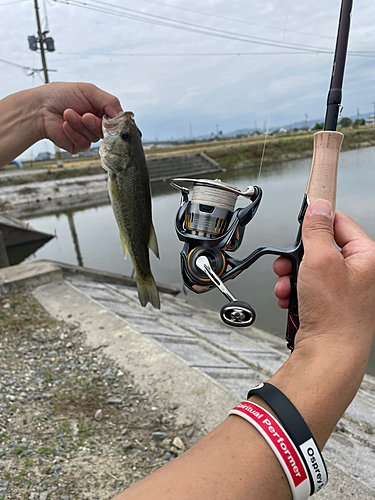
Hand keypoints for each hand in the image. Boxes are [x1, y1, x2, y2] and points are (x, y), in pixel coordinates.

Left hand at [39, 82, 122, 153]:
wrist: (40, 107)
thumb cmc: (61, 95)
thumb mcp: (90, 91)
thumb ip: (110, 102)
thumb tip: (123, 116)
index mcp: (101, 110)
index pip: (117, 120)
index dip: (115, 121)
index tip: (110, 118)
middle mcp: (96, 124)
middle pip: (109, 132)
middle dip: (95, 123)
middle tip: (84, 115)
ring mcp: (87, 135)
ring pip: (95, 138)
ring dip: (80, 125)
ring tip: (68, 114)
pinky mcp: (78, 145)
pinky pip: (84, 144)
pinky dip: (74, 133)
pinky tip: (65, 125)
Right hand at [274, 200, 374, 354]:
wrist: (328, 355)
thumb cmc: (334, 315)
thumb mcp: (320, 261)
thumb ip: (317, 230)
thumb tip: (319, 206)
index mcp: (365, 256)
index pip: (339, 222)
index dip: (315, 223)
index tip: (300, 224)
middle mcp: (358, 272)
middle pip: (320, 247)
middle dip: (296, 256)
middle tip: (287, 264)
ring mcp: (343, 289)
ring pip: (309, 268)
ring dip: (291, 276)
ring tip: (286, 286)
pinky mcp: (329, 303)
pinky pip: (307, 287)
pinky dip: (294, 291)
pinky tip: (289, 299)